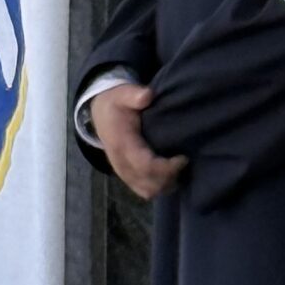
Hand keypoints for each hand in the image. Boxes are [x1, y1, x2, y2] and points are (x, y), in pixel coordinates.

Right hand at [90, 82, 186, 203]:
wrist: (100, 114)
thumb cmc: (116, 104)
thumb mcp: (121, 94)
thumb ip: (133, 94)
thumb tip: (147, 95)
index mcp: (122, 144)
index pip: (145, 165)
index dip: (166, 167)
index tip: (183, 158)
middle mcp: (121, 163)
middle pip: (148, 183)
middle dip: (169, 177)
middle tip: (184, 162)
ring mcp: (123, 172)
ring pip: (146, 190)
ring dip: (165, 185)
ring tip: (179, 170)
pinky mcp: (127, 176)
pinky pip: (143, 191)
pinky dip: (158, 188)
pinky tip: (171, 176)